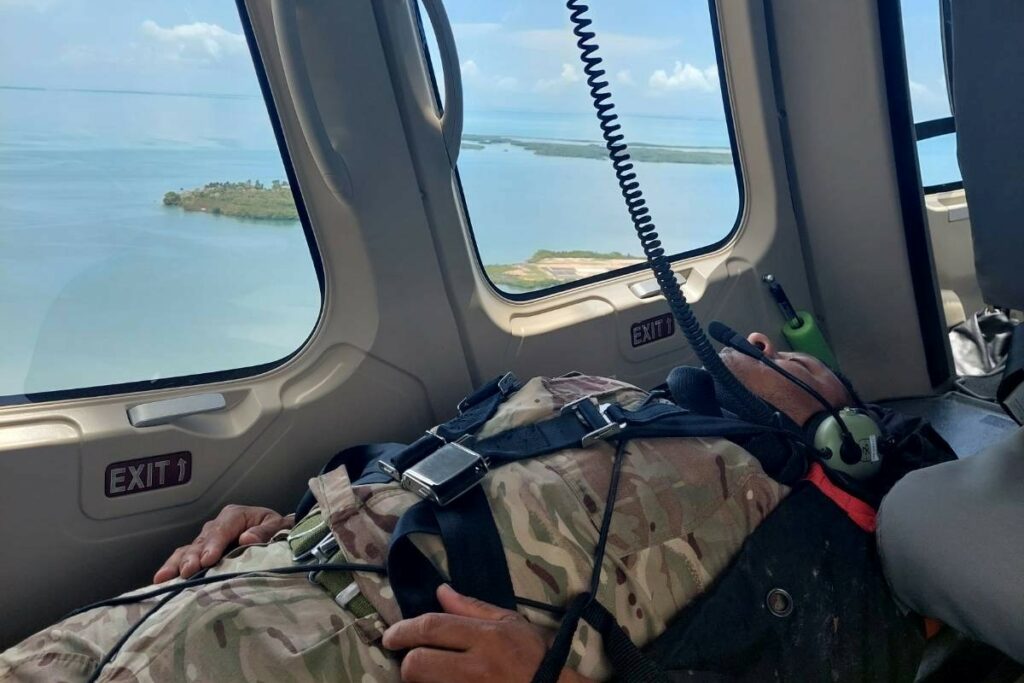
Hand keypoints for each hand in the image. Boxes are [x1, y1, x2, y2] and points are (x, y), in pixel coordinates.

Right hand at [153, 504, 293, 582]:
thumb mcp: (278, 526)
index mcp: (235, 516)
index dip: (214, 544)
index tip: (208, 560)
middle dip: (193, 557)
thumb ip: (265, 532)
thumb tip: (247, 538)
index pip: (222, 529)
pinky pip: (183, 558)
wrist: (276, 533)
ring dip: (177, 564)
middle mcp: (216, 526)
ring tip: (165, 578)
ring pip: (188, 550)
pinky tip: (161, 581)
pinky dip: (172, 568)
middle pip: (202, 541)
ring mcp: (206, 540)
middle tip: (187, 571)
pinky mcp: (200, 552)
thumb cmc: (277, 530)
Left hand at [382, 584, 591, 682]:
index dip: (403, 630)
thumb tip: (441, 591)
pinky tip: (440, 681)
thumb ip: (472, 607)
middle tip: (410, 658)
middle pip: (417, 664)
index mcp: (485, 637)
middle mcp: (475, 666)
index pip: (431, 628)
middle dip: (408, 661)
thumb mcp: (509, 623)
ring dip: (420, 679)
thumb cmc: (532, 656)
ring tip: (429, 672)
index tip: (390, 636)